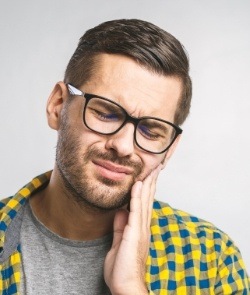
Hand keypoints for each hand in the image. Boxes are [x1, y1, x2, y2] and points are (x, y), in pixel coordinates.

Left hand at [104, 165, 161, 294]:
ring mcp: (140, 229)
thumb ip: (120, 227)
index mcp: (139, 228)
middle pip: (147, 200)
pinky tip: (138, 185)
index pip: (143, 204)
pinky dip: (136, 197)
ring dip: (147, 185)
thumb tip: (119, 211)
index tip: (149, 176)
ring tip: (150, 170)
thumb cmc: (122, 268)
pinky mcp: (134, 234)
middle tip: (155, 167)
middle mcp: (142, 226)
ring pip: (143, 202)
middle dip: (151, 183)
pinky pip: (135, 211)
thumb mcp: (118, 243)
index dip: (146, 189)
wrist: (125, 286)